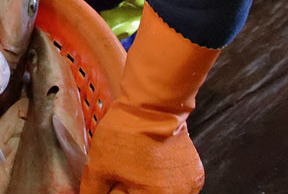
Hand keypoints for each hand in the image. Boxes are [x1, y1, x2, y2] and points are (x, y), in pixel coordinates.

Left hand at [79, 3, 219, 193]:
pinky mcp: (194, 171)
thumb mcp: (99, 165)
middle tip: (123, 169)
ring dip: (146, 184)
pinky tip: (149, 159)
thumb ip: (93, 191)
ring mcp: (189, 184)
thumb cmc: (128, 132)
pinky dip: (161, 177)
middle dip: (131, 189)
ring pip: (160, 192)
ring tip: (136, 161)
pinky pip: (173, 183)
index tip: (113, 179)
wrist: (153, 102)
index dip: (118, 190)